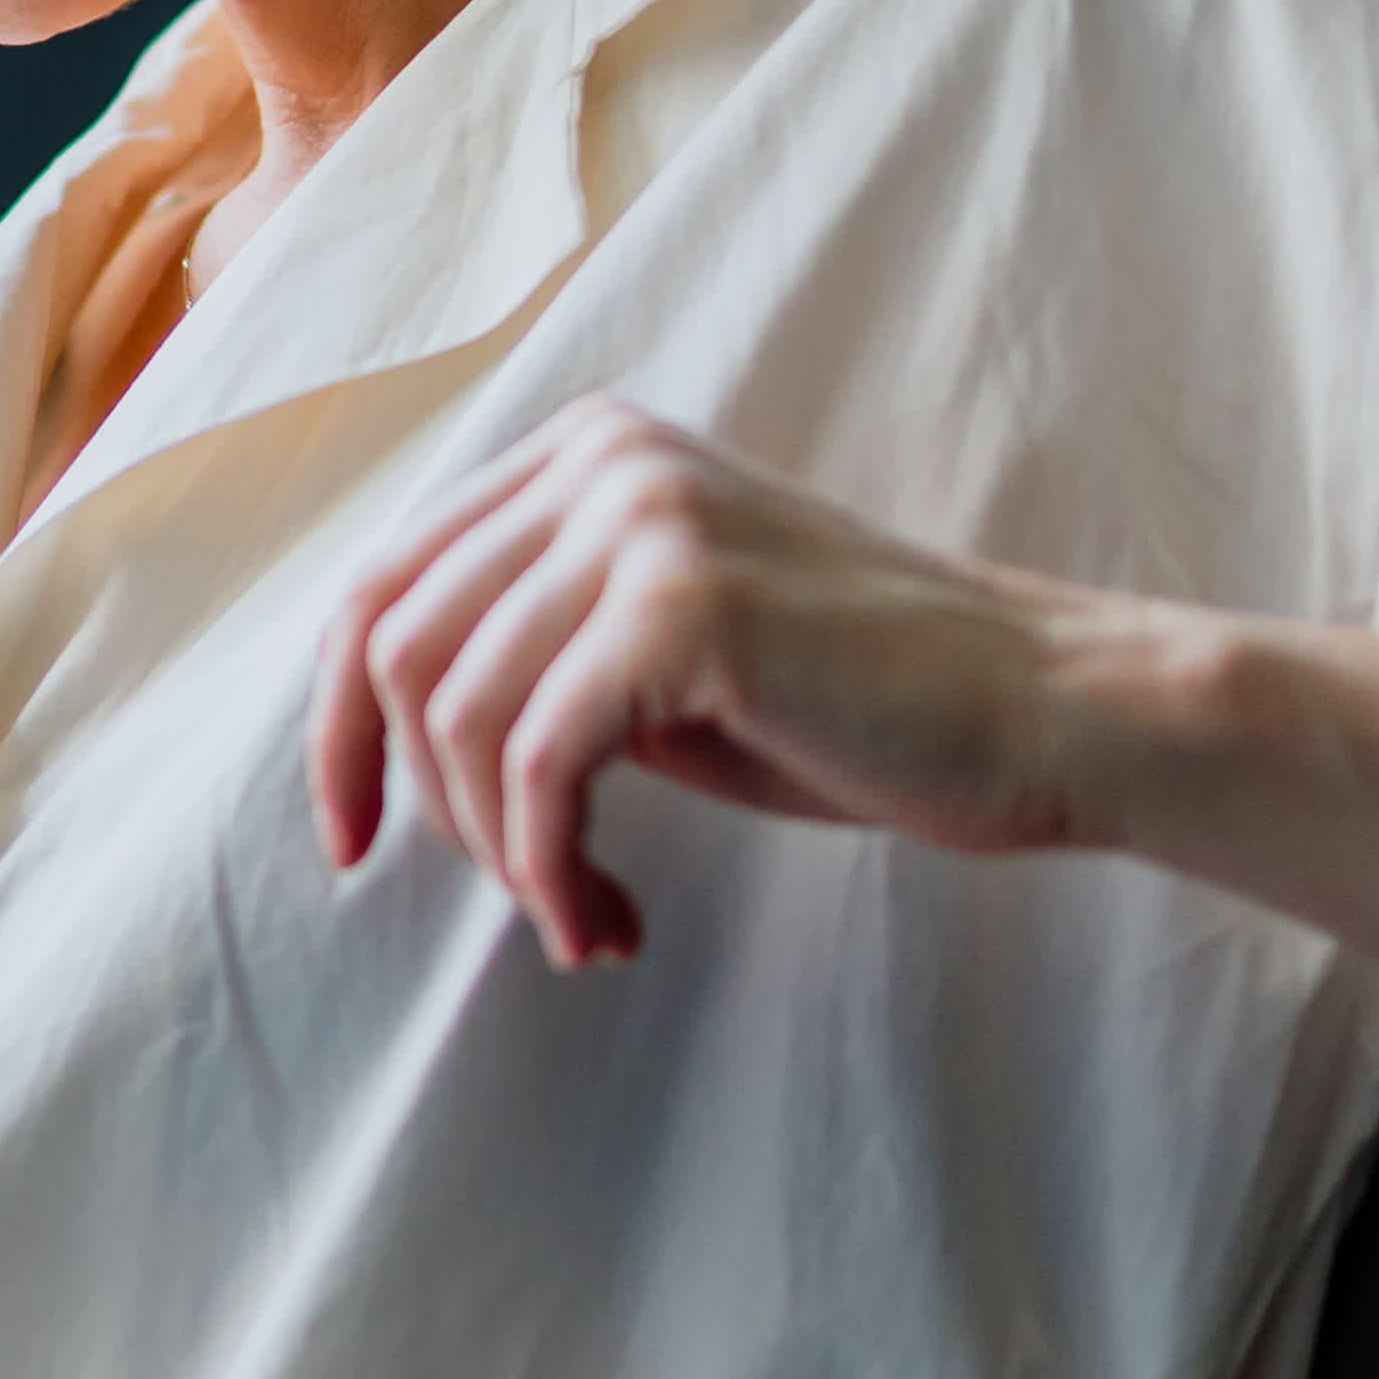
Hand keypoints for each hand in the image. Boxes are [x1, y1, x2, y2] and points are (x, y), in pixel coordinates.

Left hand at [308, 401, 1110, 964]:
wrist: (1039, 711)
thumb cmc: (857, 708)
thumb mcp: (658, 662)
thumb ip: (535, 658)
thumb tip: (378, 740)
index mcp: (586, 454)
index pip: (384, 584)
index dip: (339, 729)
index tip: (354, 842)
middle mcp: (602, 460)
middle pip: (391, 646)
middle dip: (423, 802)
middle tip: (521, 895)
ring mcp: (641, 516)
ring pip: (456, 714)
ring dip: (502, 853)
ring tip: (582, 918)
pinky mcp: (684, 603)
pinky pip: (538, 763)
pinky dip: (550, 868)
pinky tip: (605, 924)